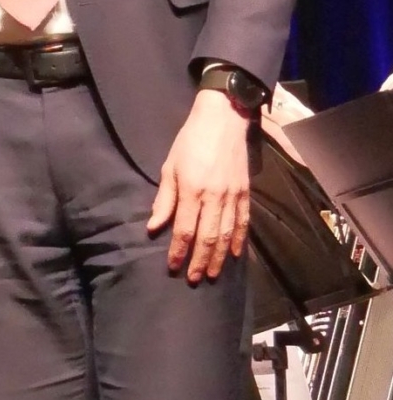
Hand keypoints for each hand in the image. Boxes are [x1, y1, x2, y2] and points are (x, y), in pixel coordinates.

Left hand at [147, 89, 251, 281]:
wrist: (223, 120)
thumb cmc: (190, 142)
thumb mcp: (169, 166)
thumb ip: (164, 199)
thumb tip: (154, 227)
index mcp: (192, 190)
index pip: (184, 230)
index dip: (178, 251)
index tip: (172, 267)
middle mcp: (214, 197)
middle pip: (208, 238)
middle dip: (200, 261)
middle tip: (194, 279)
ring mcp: (233, 195)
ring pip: (227, 234)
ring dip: (220, 257)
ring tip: (213, 274)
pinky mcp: (245, 192)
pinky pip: (243, 222)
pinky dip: (239, 240)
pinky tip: (236, 255)